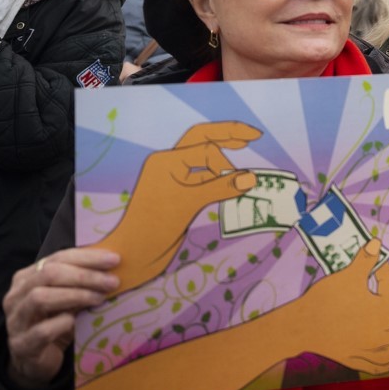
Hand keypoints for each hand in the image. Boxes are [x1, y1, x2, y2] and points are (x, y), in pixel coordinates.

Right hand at [3, 249, 119, 388]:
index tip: (114, 260)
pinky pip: (41, 331)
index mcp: (27, 278)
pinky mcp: (22, 345)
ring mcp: (15, 320)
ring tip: (99, 298)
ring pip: (40, 297)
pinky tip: (76, 322)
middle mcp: (16, 295)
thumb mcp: (68, 300)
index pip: (58, 258)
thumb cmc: (54, 324)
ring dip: (75, 295)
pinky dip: (62, 323)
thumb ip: (81, 284)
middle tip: (112, 282)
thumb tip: (113, 270)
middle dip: (84, 275)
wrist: (33, 361)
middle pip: (48, 274)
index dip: (87, 257)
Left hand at [91, 122, 259, 293]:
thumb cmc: (154, 226)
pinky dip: (219, 179)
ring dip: (223, 158)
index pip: (205, 150)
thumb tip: (251, 178)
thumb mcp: (189, 203)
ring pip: (203, 159)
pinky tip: (232, 182)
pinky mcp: (179, 195)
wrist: (134, 254)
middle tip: (254, 135)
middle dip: (227, 134)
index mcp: (166, 160)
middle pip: (202, 139)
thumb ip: (221, 187)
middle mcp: (169, 164)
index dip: (225, 164)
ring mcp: (174, 179)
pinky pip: (203, 179)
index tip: (239, 183)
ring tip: (244, 146)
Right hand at [294, 240, 388, 374]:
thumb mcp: (349, 276)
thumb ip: (366, 260)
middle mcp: (382, 336)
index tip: (380, 264)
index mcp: (385, 314)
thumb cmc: (326, 300)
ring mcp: (369, 352)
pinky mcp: (356, 360)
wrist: (300, 326)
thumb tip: (376, 243)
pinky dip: (387, 365)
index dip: (387, 273)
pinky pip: (377, 366)